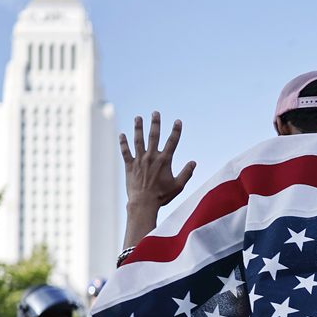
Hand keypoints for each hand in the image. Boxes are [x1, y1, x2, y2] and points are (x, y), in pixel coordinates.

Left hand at [120, 112, 195, 237]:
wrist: (143, 203)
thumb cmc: (162, 196)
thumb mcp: (178, 186)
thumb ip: (187, 173)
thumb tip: (193, 163)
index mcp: (164, 161)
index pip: (172, 142)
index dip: (176, 131)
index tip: (178, 121)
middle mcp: (151, 157)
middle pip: (154, 136)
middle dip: (155, 123)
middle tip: (155, 112)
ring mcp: (139, 160)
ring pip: (138, 140)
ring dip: (139, 128)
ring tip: (138, 118)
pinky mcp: (129, 166)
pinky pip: (125, 151)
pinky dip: (123, 143)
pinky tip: (122, 134)